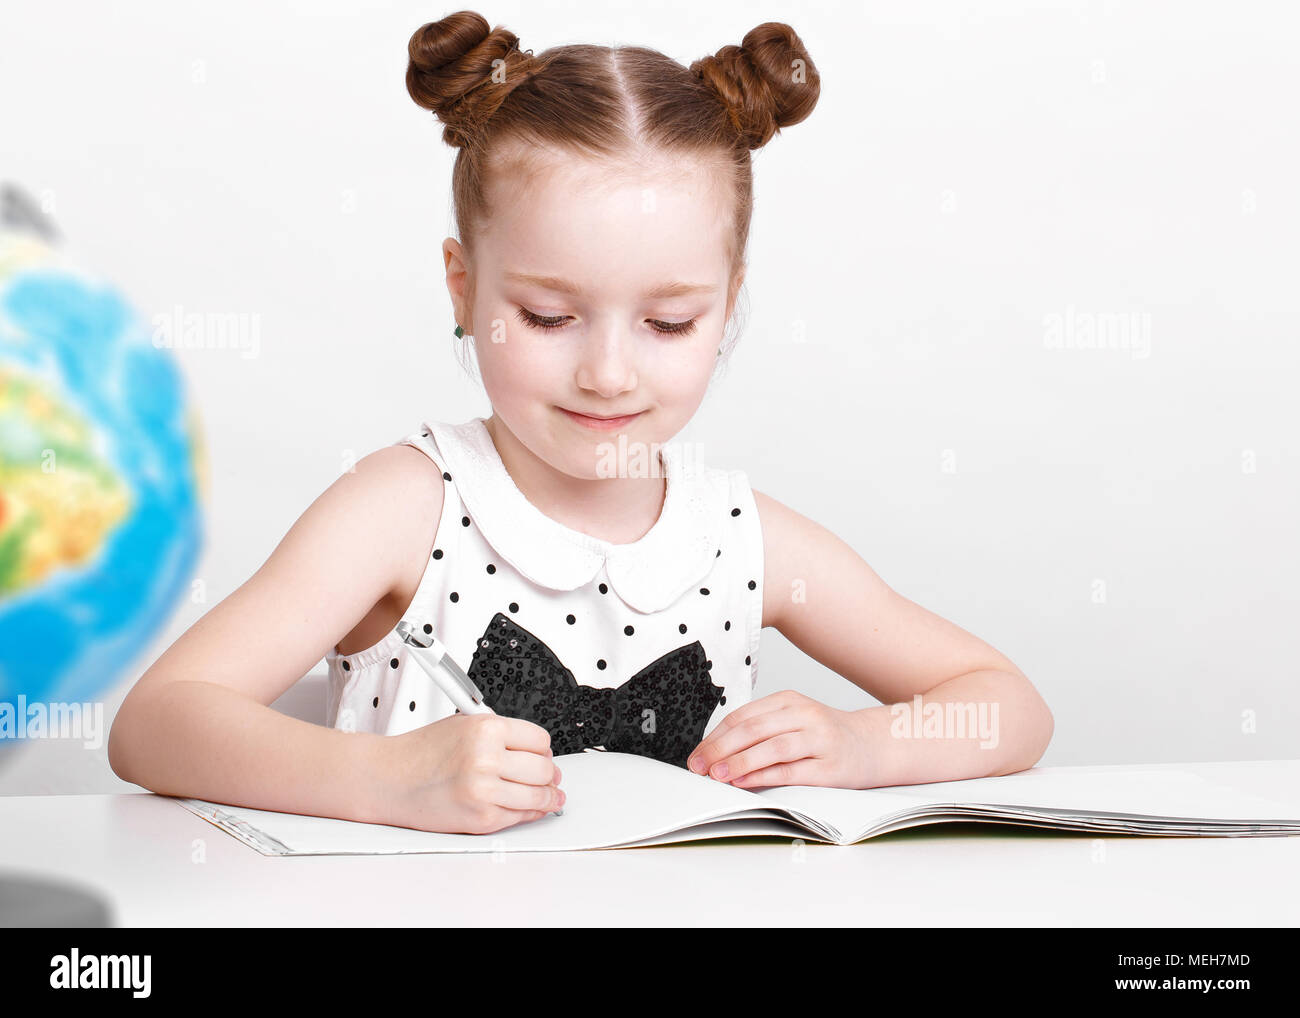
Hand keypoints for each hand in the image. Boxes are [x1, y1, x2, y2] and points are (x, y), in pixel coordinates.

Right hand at [377, 713, 563, 833]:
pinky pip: (520, 816)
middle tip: (549, 776)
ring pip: (538, 795)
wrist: (389, 779)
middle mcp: (487, 758)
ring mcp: (485, 790)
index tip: (543, 755)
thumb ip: (500, 734)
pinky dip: (529, 813)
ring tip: (549, 795)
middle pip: (544, 769)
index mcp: (486, 729)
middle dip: (549, 774)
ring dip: (547, 796)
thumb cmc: (422, 752)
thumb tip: (536, 751)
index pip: (540, 740)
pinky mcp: (481, 817)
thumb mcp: (463, 725)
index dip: (543, 749)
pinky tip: (530, 807)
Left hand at [685, 690, 878, 789]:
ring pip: (772, 747)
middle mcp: (804, 715)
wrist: (873, 745)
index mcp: (789, 701)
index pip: (742, 716)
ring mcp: (820, 739)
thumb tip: (716, 753)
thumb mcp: (793, 721)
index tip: (696, 755)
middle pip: (752, 729)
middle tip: (699, 766)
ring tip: (717, 775)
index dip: (715, 736)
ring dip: (739, 762)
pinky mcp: (830, 767)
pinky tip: (744, 782)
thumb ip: (761, 730)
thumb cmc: (825, 736)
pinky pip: (791, 770)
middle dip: (720, 749)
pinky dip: (764, 776)